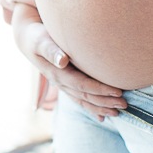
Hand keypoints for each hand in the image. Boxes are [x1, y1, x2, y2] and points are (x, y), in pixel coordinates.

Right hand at [11, 4, 125, 120]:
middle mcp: (60, 82)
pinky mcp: (65, 84)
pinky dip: (90, 108)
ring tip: (118, 113)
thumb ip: (51, 50)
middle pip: (85, 96)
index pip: (81, 85)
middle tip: (125, 105)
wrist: (27, 40)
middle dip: (105, 102)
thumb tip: (62, 61)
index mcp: (56, 73)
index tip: (118, 92)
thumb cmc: (36, 36)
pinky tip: (102, 116)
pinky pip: (79, 99)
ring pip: (83, 100)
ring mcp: (62, 85)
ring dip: (100, 107)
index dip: (99, 90)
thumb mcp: (40, 40)